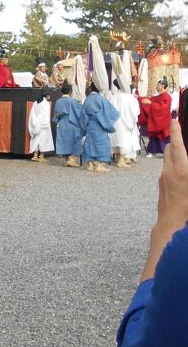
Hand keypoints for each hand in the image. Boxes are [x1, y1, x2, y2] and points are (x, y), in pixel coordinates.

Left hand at [141, 121, 187, 280]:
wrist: (172, 226)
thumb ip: (187, 169)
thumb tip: (185, 163)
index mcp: (182, 171)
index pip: (178, 145)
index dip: (177, 131)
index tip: (175, 119)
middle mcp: (169, 172)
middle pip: (170, 149)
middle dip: (176, 141)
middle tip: (182, 136)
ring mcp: (163, 179)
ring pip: (168, 159)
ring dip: (175, 154)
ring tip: (185, 156)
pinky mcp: (161, 186)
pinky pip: (167, 170)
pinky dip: (174, 166)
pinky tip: (182, 174)